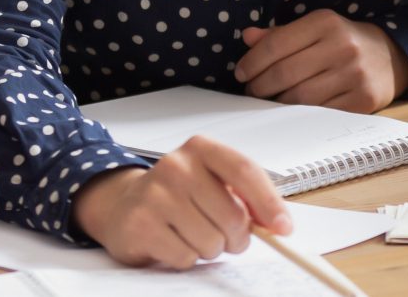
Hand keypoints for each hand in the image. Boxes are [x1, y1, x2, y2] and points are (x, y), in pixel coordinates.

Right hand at [70, 137, 292, 268]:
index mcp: (200, 148)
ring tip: (192, 235)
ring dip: (209, 249)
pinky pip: (186, 257)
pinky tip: (172, 242)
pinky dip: (186, 258)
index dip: (269, 202)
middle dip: (236, 237)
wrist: (124, 205)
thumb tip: (278, 224)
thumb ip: (246, 198)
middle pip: (233, 216)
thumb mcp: (213, 183)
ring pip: (211, 242)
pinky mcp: (141, 224)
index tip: (283, 228)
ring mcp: (155, 194)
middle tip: (226, 237)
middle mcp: (176, 165)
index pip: (245, 171)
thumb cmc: (179, 195)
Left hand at [234, 10, 407, 112]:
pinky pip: (320, 113)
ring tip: (267, 102)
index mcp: (325, 22)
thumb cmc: (341, 41)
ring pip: (299, 97)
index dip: (251, 62)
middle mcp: (341, 46)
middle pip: (284, 73)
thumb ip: (280, 34)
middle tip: (250, 91)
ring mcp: (354, 74)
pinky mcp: (362, 100)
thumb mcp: (314, 28)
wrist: (390, 56)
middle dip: (259, 86)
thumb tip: (247, 37)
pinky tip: (289, 112)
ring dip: (275, 104)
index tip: (241, 73)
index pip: (275, 44)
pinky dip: (299, 116)